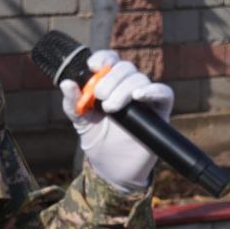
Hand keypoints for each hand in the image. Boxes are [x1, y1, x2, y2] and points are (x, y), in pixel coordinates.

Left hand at [59, 50, 173, 191]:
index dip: (103, 58)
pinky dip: (152, 91)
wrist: (113, 170)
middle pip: (126, 68)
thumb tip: (66, 83)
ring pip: (140, 79)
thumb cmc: (98, 142)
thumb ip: (73, 104)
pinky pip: (163, 93)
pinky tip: (138, 97)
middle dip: (111, 78)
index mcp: (110, 84)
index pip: (110, 60)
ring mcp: (146, 99)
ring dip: (124, 89)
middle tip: (99, 96)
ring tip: (110, 108)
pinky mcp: (160, 112)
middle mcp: (129, 87)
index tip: (92, 66)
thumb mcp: (80, 122)